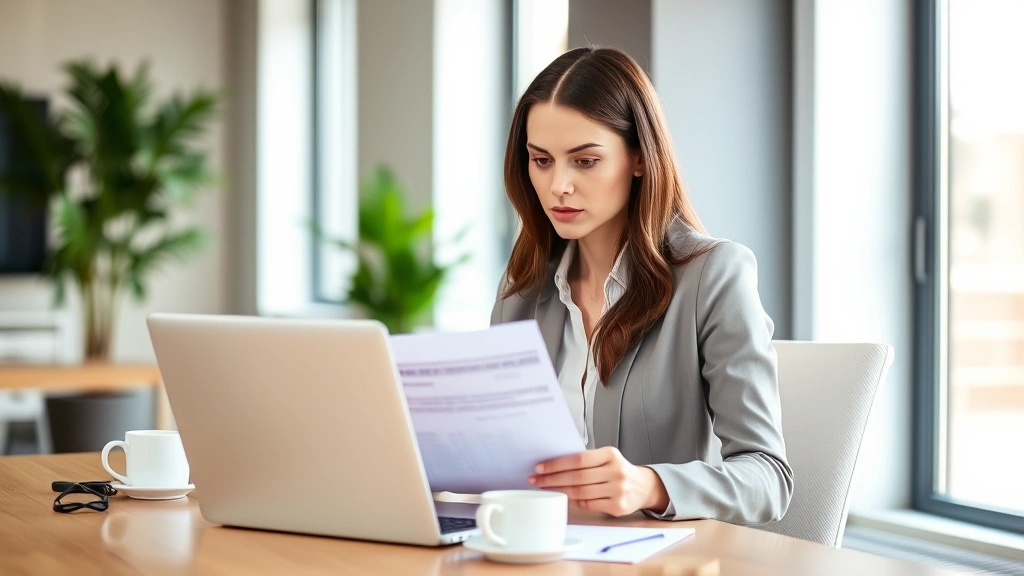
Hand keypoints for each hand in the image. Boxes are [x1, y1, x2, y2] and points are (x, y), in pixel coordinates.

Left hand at [527, 446, 669, 516]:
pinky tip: (566, 498)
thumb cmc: (617, 470)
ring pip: (581, 492)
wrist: (643, 487)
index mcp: (610, 454)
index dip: (557, 464)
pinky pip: (589, 504)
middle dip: (552, 479)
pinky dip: (575, 501)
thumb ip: (586, 461)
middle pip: (577, 477)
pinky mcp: (618, 506)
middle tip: (535, 480)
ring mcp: (618, 490)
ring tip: (546, 489)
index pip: (578, 459)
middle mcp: (616, 471)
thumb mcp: (606, 458)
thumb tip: (554, 465)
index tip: (539, 467)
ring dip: (559, 491)